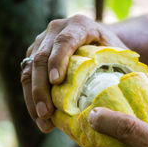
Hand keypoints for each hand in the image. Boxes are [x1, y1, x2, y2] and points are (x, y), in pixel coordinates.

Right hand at [20, 14, 126, 131]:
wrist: (102, 43)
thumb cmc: (114, 53)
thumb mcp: (120, 56)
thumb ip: (121, 68)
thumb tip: (121, 96)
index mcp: (80, 25)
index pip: (65, 41)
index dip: (58, 60)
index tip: (57, 81)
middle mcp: (57, 29)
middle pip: (41, 57)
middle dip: (41, 88)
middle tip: (47, 113)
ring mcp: (42, 41)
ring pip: (29, 69)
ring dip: (34, 98)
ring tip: (43, 122)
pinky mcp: (34, 55)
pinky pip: (27, 78)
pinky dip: (32, 100)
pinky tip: (42, 120)